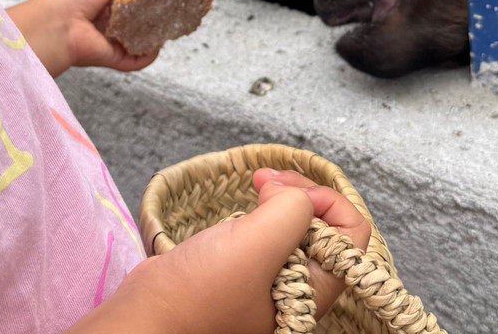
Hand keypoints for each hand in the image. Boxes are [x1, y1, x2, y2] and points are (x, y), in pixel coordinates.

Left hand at [6, 0, 157, 76]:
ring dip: (154, 33)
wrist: (53, 27)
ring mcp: (110, 40)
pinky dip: (148, 56)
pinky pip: (135, 59)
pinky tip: (159, 46)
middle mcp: (107, 20)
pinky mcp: (113, 57)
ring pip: (138, 38)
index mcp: (101, 0)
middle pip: (136, 17)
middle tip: (174, 3)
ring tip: (172, 23)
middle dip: (154, 11)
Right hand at [69, 171, 370, 333]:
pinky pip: (267, 233)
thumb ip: (292, 209)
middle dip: (299, 192)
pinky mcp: (242, 272)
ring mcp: (269, 280)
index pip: (352, 233)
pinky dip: (260, 210)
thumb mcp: (257, 243)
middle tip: (266, 178)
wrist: (145, 319)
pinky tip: (244, 204)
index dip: (325, 200)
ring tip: (256, 184)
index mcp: (315, 291)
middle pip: (324, 225)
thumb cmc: (199, 295)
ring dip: (280, 197)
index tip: (287, 188)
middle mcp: (299, 288)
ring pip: (294, 226)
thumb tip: (290, 192)